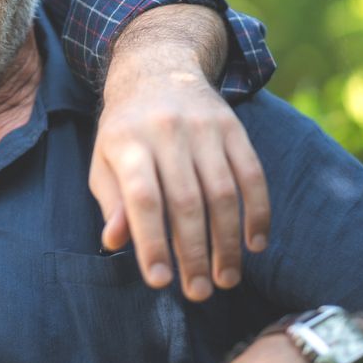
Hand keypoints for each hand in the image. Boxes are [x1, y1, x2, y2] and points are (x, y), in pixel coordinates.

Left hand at [92, 60, 269, 300]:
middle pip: (186, 201)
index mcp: (127, 141)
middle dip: (195, 254)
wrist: (158, 69)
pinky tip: (256, 244)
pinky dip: (258, 213)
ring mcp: (204, 127)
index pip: (142, 198)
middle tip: (199, 293)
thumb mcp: (104, 161)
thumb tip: (115, 243)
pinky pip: (252, 174)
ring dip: (229, 242)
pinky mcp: (233, 127)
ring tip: (227, 279)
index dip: (151, 242)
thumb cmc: (126, 131)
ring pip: (223, 192)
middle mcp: (167, 131)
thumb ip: (112, 203)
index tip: (159, 282)